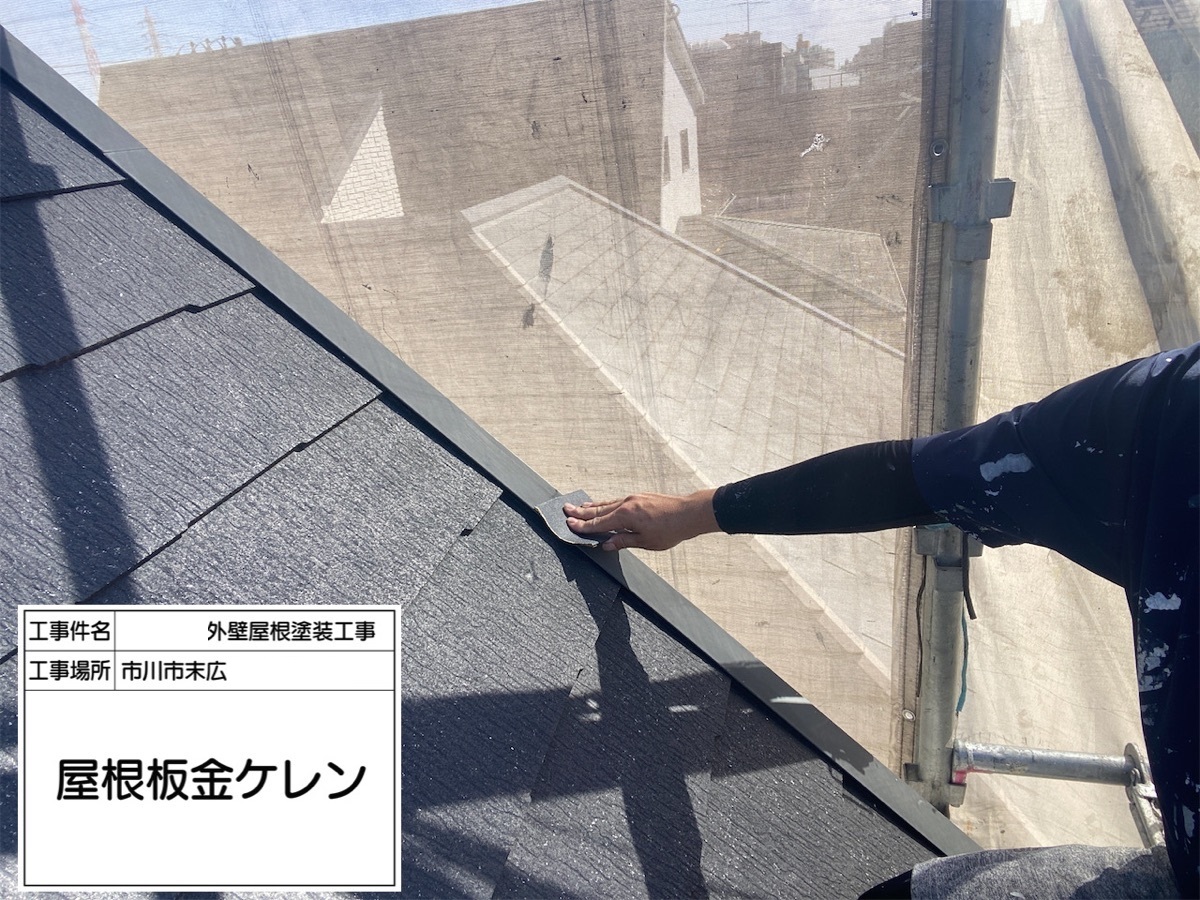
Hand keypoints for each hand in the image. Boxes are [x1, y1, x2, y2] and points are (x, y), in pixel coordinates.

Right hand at [563, 489, 718, 550]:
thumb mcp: (645, 541)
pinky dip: (606, 504)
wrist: (690, 513)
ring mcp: (633, 498)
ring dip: (592, 506)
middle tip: (566, 510)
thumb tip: (606, 544)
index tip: (569, 524)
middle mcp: (626, 504)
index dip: (583, 525)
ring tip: (580, 506)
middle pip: (599, 509)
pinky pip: (617, 501)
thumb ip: (623, 541)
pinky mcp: (640, 497)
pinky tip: (604, 506)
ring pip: (607, 503)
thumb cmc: (670, 530)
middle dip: (581, 511)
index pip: (599, 522)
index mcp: (626, 516)